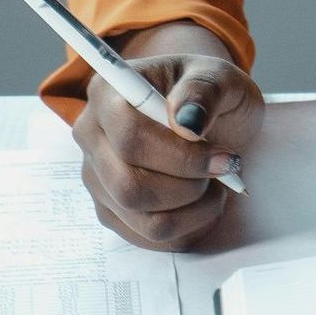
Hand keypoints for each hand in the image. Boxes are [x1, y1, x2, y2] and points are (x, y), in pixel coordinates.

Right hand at [71, 22, 264, 250]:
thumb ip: (203, 90)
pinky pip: (148, 236)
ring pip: (142, 219)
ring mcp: (97, 177)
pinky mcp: (111, 209)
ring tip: (215, 185)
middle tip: (223, 171)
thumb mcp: (219, 77)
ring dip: (193, 210)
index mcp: (108, 93)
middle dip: (189, 187)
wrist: (204, 116)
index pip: (130, 137)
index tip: (224, 159)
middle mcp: (91, 136)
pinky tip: (203, 201)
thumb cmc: (208, 94)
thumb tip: (185, 121)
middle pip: (130, 186)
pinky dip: (188, 226)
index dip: (181, 156)